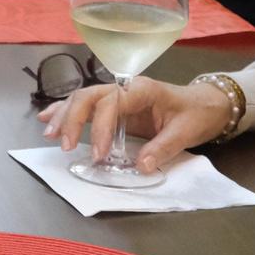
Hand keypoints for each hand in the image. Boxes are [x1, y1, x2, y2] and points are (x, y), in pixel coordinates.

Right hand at [40, 77, 232, 172]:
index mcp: (142, 90)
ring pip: (82, 99)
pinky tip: (47, 117)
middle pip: (89, 97)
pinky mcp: (113, 106)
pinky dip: (65, 111)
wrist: (206, 104)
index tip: (100, 156)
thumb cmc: (197, 114)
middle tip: (66, 145)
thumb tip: (141, 167)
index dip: (101, 129)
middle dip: (73, 119)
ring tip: (49, 134)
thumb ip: (163, 148)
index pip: (112, 104)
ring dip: (64, 116)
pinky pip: (85, 105)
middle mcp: (125, 88)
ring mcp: (117, 95)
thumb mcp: (186, 132)